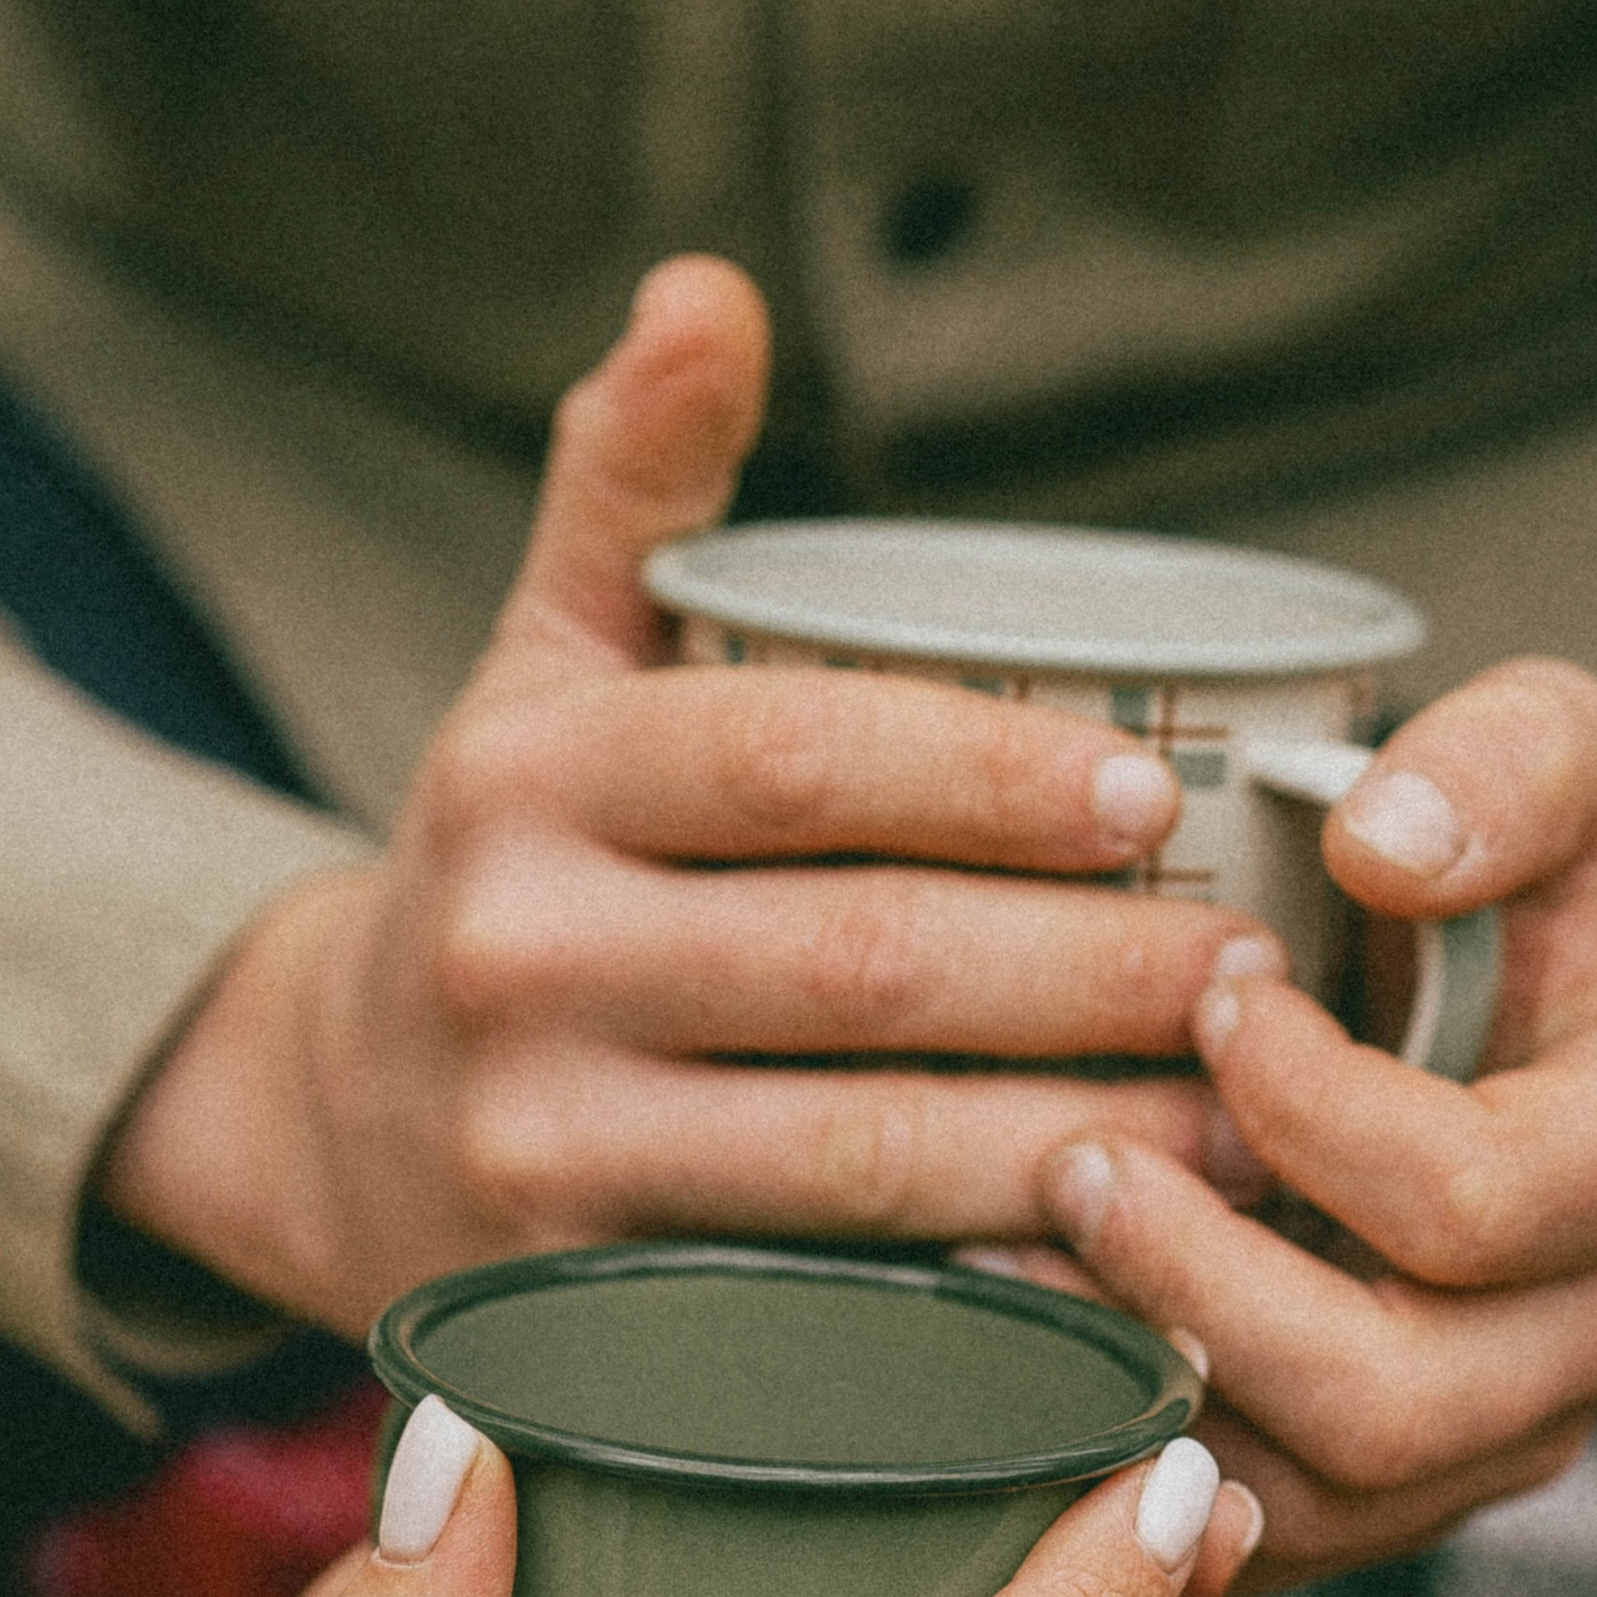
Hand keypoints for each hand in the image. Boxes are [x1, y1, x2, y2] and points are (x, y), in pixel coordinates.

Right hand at [99, 260, 1257, 1333]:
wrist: (334, 1119)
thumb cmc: (516, 864)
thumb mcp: (543, 664)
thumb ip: (634, 484)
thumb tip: (708, 285)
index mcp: (529, 777)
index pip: (794, 756)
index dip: (988, 773)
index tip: (1159, 790)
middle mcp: (514, 958)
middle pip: (859, 963)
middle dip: (1090, 972)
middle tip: (1262, 976)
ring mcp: (538, 1150)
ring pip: (858, 1154)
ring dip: (1078, 1141)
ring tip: (1246, 1117)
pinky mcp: (574, 1311)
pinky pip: (820, 1307)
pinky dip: (982, 1302)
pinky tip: (1122, 1273)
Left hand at [1008, 659, 1596, 1579]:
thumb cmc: (1564, 872)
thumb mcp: (1566, 752)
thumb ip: (1498, 767)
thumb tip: (1380, 842)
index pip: (1478, 1199)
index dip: (1315, 1115)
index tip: (1219, 1005)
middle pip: (1398, 1399)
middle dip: (1204, 1289)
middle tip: (1076, 1164)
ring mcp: (1520, 1420)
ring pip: (1331, 1497)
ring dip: (1156, 1395)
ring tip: (1019, 1259)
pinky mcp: (1427, 1471)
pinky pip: (1285, 1528)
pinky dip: (1155, 1465)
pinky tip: (1043, 1357)